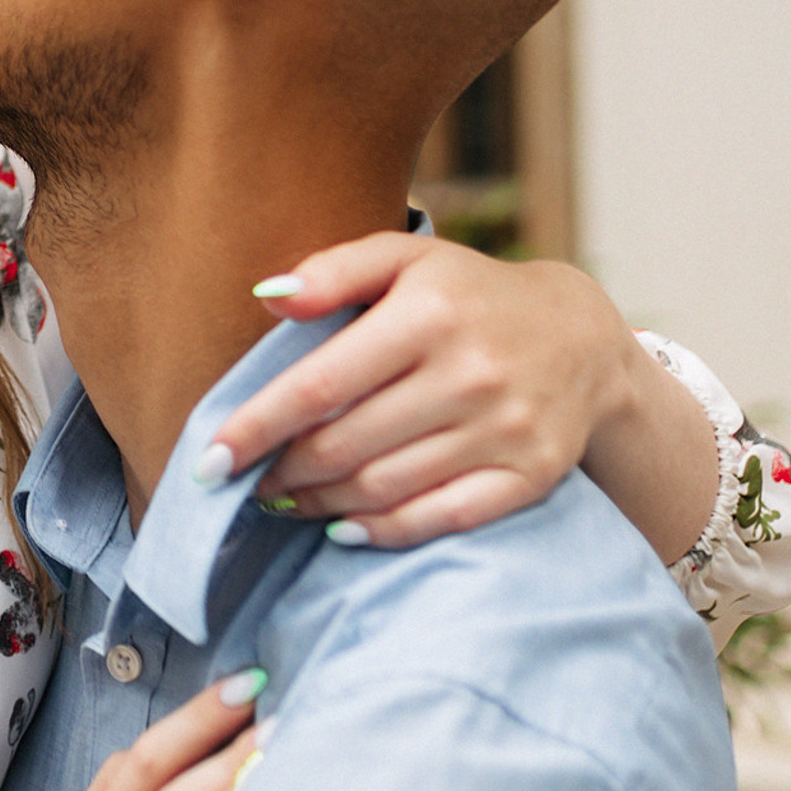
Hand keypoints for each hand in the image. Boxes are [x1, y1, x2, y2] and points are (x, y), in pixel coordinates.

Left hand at [205, 234, 640, 547]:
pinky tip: (343, 527)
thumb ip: (335, 270)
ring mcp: (504, 429)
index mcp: (428, 314)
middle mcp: (469, 374)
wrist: (581, 338)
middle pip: (346, 445)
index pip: (320, 384)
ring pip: (383, 487)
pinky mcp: (530, 475)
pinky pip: (440, 518)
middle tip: (247, 480)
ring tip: (285, 500)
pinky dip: (382, 531)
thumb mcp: (406, 258)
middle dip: (282, 471)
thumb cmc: (468, 295)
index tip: (209, 458)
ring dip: (320, 504)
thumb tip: (266, 295)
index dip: (257, 426)